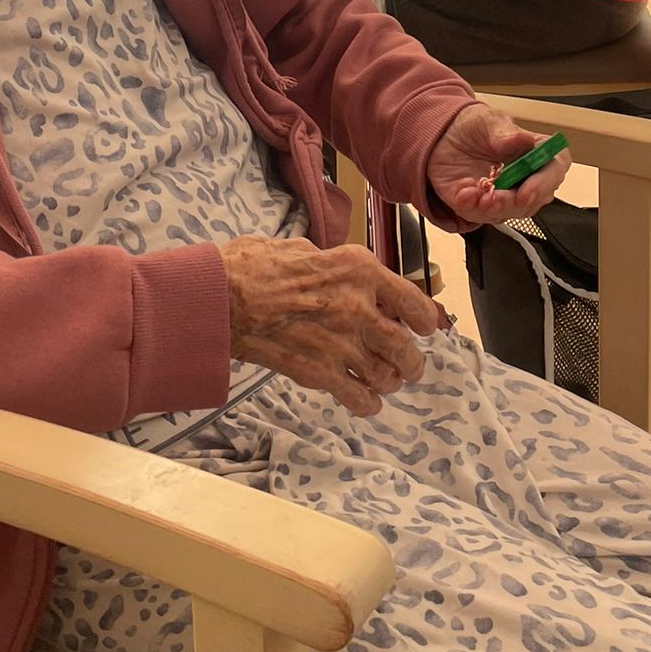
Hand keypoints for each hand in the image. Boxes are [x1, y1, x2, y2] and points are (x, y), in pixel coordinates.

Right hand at [219, 234, 440, 417]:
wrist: (224, 298)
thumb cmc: (255, 267)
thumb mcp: (304, 248)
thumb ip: (333, 266)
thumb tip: (342, 276)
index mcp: (359, 269)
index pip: (413, 300)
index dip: (425, 318)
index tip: (426, 326)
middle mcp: (359, 307)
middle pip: (405, 347)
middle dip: (411, 361)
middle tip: (410, 366)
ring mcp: (342, 343)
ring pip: (387, 376)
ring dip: (389, 382)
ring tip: (384, 383)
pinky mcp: (321, 373)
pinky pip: (360, 398)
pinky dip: (367, 404)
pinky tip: (364, 401)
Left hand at [427, 103, 570, 225]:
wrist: (443, 136)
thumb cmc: (473, 126)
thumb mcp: (487, 120)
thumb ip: (504, 132)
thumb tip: (524, 139)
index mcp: (535, 154)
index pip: (554, 170)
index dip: (545, 182)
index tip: (528, 189)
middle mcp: (524, 179)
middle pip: (533, 199)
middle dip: (515, 202)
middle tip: (497, 197)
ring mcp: (503, 195)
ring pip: (508, 212)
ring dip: (494, 208)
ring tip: (478, 196)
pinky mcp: (479, 205)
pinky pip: (479, 215)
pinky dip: (471, 207)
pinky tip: (464, 195)